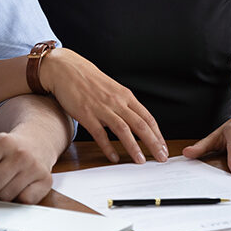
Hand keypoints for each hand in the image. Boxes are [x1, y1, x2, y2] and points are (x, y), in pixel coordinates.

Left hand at [0, 132, 53, 203]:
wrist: (38, 141)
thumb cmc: (5, 148)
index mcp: (0, 142)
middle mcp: (19, 153)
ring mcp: (34, 167)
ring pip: (6, 197)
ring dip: (0, 196)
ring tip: (1, 186)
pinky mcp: (45, 181)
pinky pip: (24, 201)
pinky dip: (18, 200)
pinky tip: (17, 189)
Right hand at [40, 48, 167, 164]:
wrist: (66, 69)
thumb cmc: (89, 80)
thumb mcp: (113, 89)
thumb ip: (124, 104)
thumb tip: (135, 121)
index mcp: (125, 96)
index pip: (148, 118)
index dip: (158, 135)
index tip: (163, 147)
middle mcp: (117, 102)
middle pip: (140, 125)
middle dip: (153, 143)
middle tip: (161, 157)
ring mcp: (102, 108)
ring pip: (123, 130)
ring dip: (133, 147)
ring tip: (141, 161)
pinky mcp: (86, 114)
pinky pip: (100, 134)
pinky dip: (108, 147)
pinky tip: (114, 157)